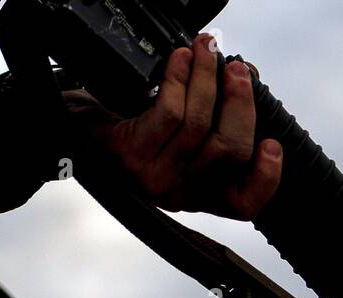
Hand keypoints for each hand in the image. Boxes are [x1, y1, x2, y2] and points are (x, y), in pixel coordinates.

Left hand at [68, 34, 283, 219]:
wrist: (70, 129)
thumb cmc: (129, 126)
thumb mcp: (175, 135)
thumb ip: (212, 124)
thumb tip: (243, 83)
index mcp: (197, 193)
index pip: (243, 203)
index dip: (266, 178)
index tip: (273, 144)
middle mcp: (176, 194)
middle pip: (229, 150)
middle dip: (240, 101)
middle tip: (235, 68)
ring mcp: (152, 179)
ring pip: (200, 125)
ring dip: (207, 76)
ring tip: (205, 49)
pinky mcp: (131, 157)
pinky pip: (169, 113)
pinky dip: (180, 79)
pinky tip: (180, 60)